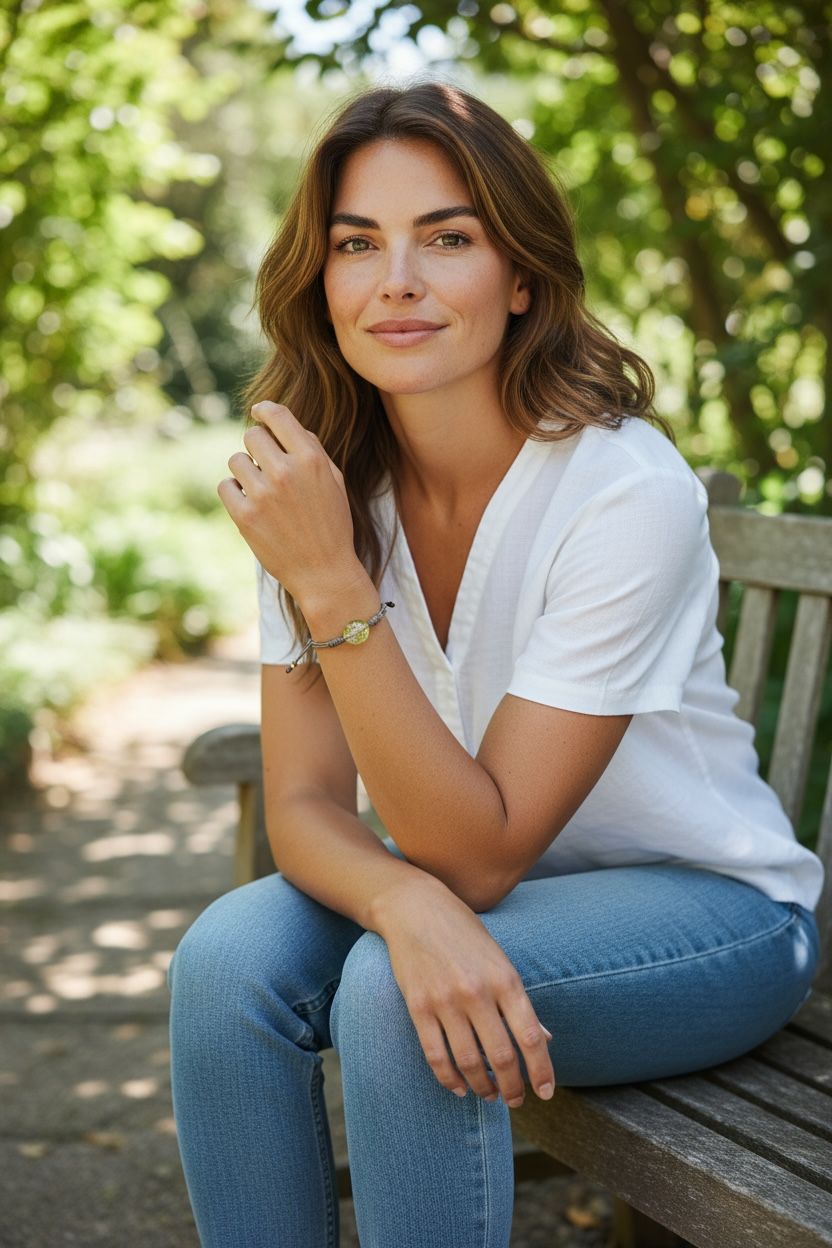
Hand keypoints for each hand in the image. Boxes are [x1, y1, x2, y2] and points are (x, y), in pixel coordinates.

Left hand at [218, 401, 361, 603]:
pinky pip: (225, 486)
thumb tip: (285, 425)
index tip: (259, 412)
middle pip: (252, 435)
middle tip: (266, 464)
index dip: (265, 410)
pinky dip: (234, 492)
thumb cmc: (332, 525)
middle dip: (257, 446)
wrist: (324, 572)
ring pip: (236, 460)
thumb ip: (312, 450)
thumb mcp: (334, 482)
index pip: (278, 416)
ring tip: (261, 490)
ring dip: (245, 471)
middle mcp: (286, 472)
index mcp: (311, 460)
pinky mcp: (244, 516)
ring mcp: (262, 494)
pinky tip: (250, 504)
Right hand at [373, 876, 555, 1106]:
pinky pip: (435, 1056)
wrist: (415, 908)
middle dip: (512, 1088)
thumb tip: (544, 1039)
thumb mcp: (500, 960)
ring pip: (469, 1062)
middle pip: (502, 1057)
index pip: (531, 1036)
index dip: (542, 1070)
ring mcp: (446, 1000)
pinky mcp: (418, 1007)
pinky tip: (459, 1087)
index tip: (546, 1091)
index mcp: (505, 978)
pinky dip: (449, 1079)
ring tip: (489, 1095)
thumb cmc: (464, 934)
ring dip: (483, 1088)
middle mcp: (478, 992)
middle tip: (515, 1101)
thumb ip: (519, 1001)